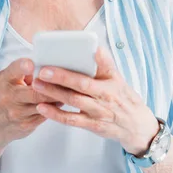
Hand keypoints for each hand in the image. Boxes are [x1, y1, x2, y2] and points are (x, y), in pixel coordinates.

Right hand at [0, 58, 63, 146]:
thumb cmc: (8, 94)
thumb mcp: (10, 79)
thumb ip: (25, 71)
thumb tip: (50, 62)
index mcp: (5, 79)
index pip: (13, 70)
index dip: (22, 67)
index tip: (31, 64)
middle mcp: (8, 96)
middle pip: (35, 91)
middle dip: (53, 86)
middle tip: (68, 79)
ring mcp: (16, 113)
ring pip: (43, 104)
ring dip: (58, 97)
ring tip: (69, 89)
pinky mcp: (25, 125)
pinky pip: (45, 114)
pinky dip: (55, 107)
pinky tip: (62, 101)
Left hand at [31, 46, 159, 155]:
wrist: (137, 125)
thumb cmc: (124, 98)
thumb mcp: (118, 79)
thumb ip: (105, 63)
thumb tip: (95, 47)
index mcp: (109, 85)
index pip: (87, 77)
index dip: (67, 73)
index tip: (52, 63)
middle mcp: (103, 99)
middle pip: (78, 89)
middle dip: (57, 80)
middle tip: (39, 73)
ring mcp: (97, 114)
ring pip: (73, 103)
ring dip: (53, 95)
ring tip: (36, 86)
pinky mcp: (92, 126)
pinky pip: (72, 120)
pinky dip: (56, 114)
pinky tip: (42, 107)